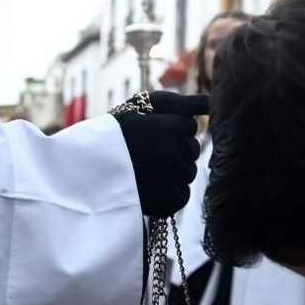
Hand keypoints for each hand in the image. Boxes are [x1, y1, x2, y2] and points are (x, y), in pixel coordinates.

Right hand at [115, 91, 206, 217]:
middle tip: (146, 153)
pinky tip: (149, 186)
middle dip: (174, 150)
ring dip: (173, 171)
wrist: (90, 168)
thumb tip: (214, 104)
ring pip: (189, 172)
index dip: (168, 128)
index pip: (189, 126)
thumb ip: (185, 103)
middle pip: (192, 150)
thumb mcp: (148, 106)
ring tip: (146, 170)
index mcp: (174, 127)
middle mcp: (179, 152)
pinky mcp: (172, 201)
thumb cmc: (120, 131)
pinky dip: (169, 193)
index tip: (148, 133)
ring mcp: (177, 178)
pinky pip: (182, 194)